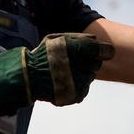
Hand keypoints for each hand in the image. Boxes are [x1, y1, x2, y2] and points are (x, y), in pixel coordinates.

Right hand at [0, 33, 115, 114]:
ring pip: (89, 77)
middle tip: (74, 62)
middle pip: (97, 64)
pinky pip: (83, 89)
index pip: (104, 50)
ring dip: (82, 74)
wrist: (28, 77)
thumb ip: (79, 38)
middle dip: (89, 62)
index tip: (101, 53)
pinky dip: (77, 86)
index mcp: (79, 48)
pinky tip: (64, 82)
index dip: (103, 51)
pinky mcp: (76, 94)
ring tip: (65, 73)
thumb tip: (97, 41)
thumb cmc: (43, 55)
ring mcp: (80, 81)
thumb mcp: (58, 38)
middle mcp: (82, 65)